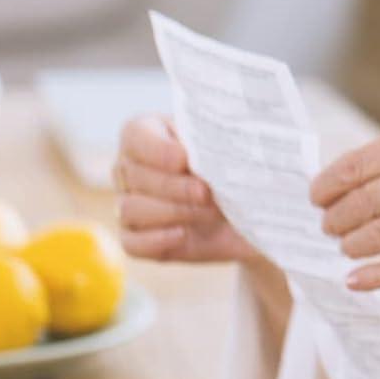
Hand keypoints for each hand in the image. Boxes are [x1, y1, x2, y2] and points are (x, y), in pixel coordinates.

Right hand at [115, 116, 258, 262]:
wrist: (250, 212)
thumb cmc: (235, 169)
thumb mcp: (230, 148)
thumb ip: (214, 141)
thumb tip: (211, 146)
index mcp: (148, 134)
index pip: (135, 136)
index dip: (158, 150)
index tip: (185, 160)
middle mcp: (130, 169)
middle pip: (136, 176)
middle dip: (177, 187)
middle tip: (208, 192)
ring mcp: (129, 205)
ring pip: (132, 209)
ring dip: (175, 212)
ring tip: (211, 212)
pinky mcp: (138, 240)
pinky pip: (132, 243)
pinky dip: (157, 240)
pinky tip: (183, 234)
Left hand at [310, 118, 379, 290]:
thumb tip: (345, 178)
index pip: (358, 164)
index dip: (328, 185)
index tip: (316, 197)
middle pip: (363, 202)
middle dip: (336, 219)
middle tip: (328, 227)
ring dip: (352, 245)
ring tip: (345, 247)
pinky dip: (374, 276)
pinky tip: (355, 279)